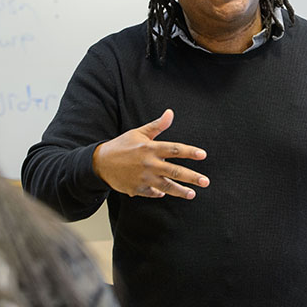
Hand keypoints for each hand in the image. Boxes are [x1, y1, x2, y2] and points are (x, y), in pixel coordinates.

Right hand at [92, 109, 208, 198]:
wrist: (100, 163)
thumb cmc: (122, 146)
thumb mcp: (139, 133)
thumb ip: (157, 126)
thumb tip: (170, 113)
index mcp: (150, 148)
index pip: (175, 149)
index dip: (190, 152)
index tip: (203, 155)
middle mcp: (149, 164)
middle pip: (175, 171)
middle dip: (192, 177)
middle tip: (205, 181)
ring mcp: (143, 178)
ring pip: (167, 186)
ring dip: (181, 191)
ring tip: (192, 194)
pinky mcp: (137, 189)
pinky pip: (153, 193)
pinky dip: (160, 193)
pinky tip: (166, 193)